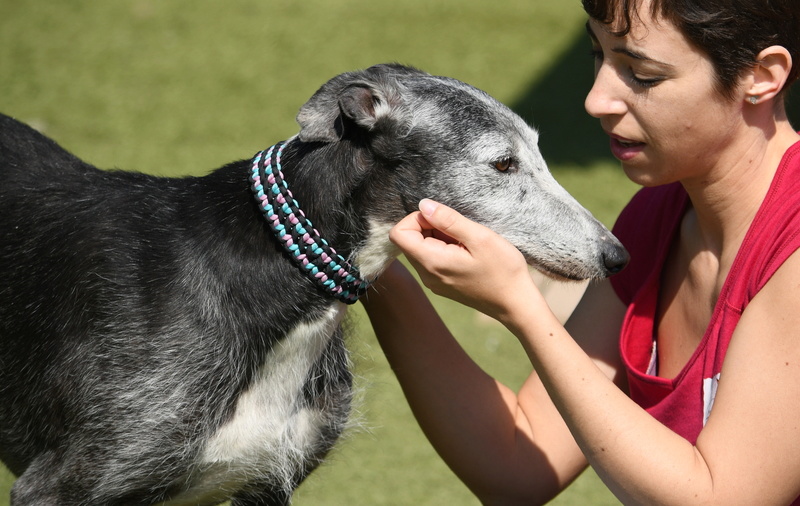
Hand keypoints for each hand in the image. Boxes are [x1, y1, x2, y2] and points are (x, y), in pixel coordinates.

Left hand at [389, 199, 543, 319]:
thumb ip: (448, 220)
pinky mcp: (442, 284)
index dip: (415, 218)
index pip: (398, 234)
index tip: (441, 218)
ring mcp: (433, 282)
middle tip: (459, 230)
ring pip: (420, 249)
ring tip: (465, 242)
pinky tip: (466, 252)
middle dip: (429, 226)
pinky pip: (431, 259)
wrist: (515, 303)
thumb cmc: (502, 270)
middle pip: (408, 240)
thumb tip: (423, 205)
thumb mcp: (479, 237)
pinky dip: (444, 249)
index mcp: (431, 262)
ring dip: (438, 237)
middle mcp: (426, 275)